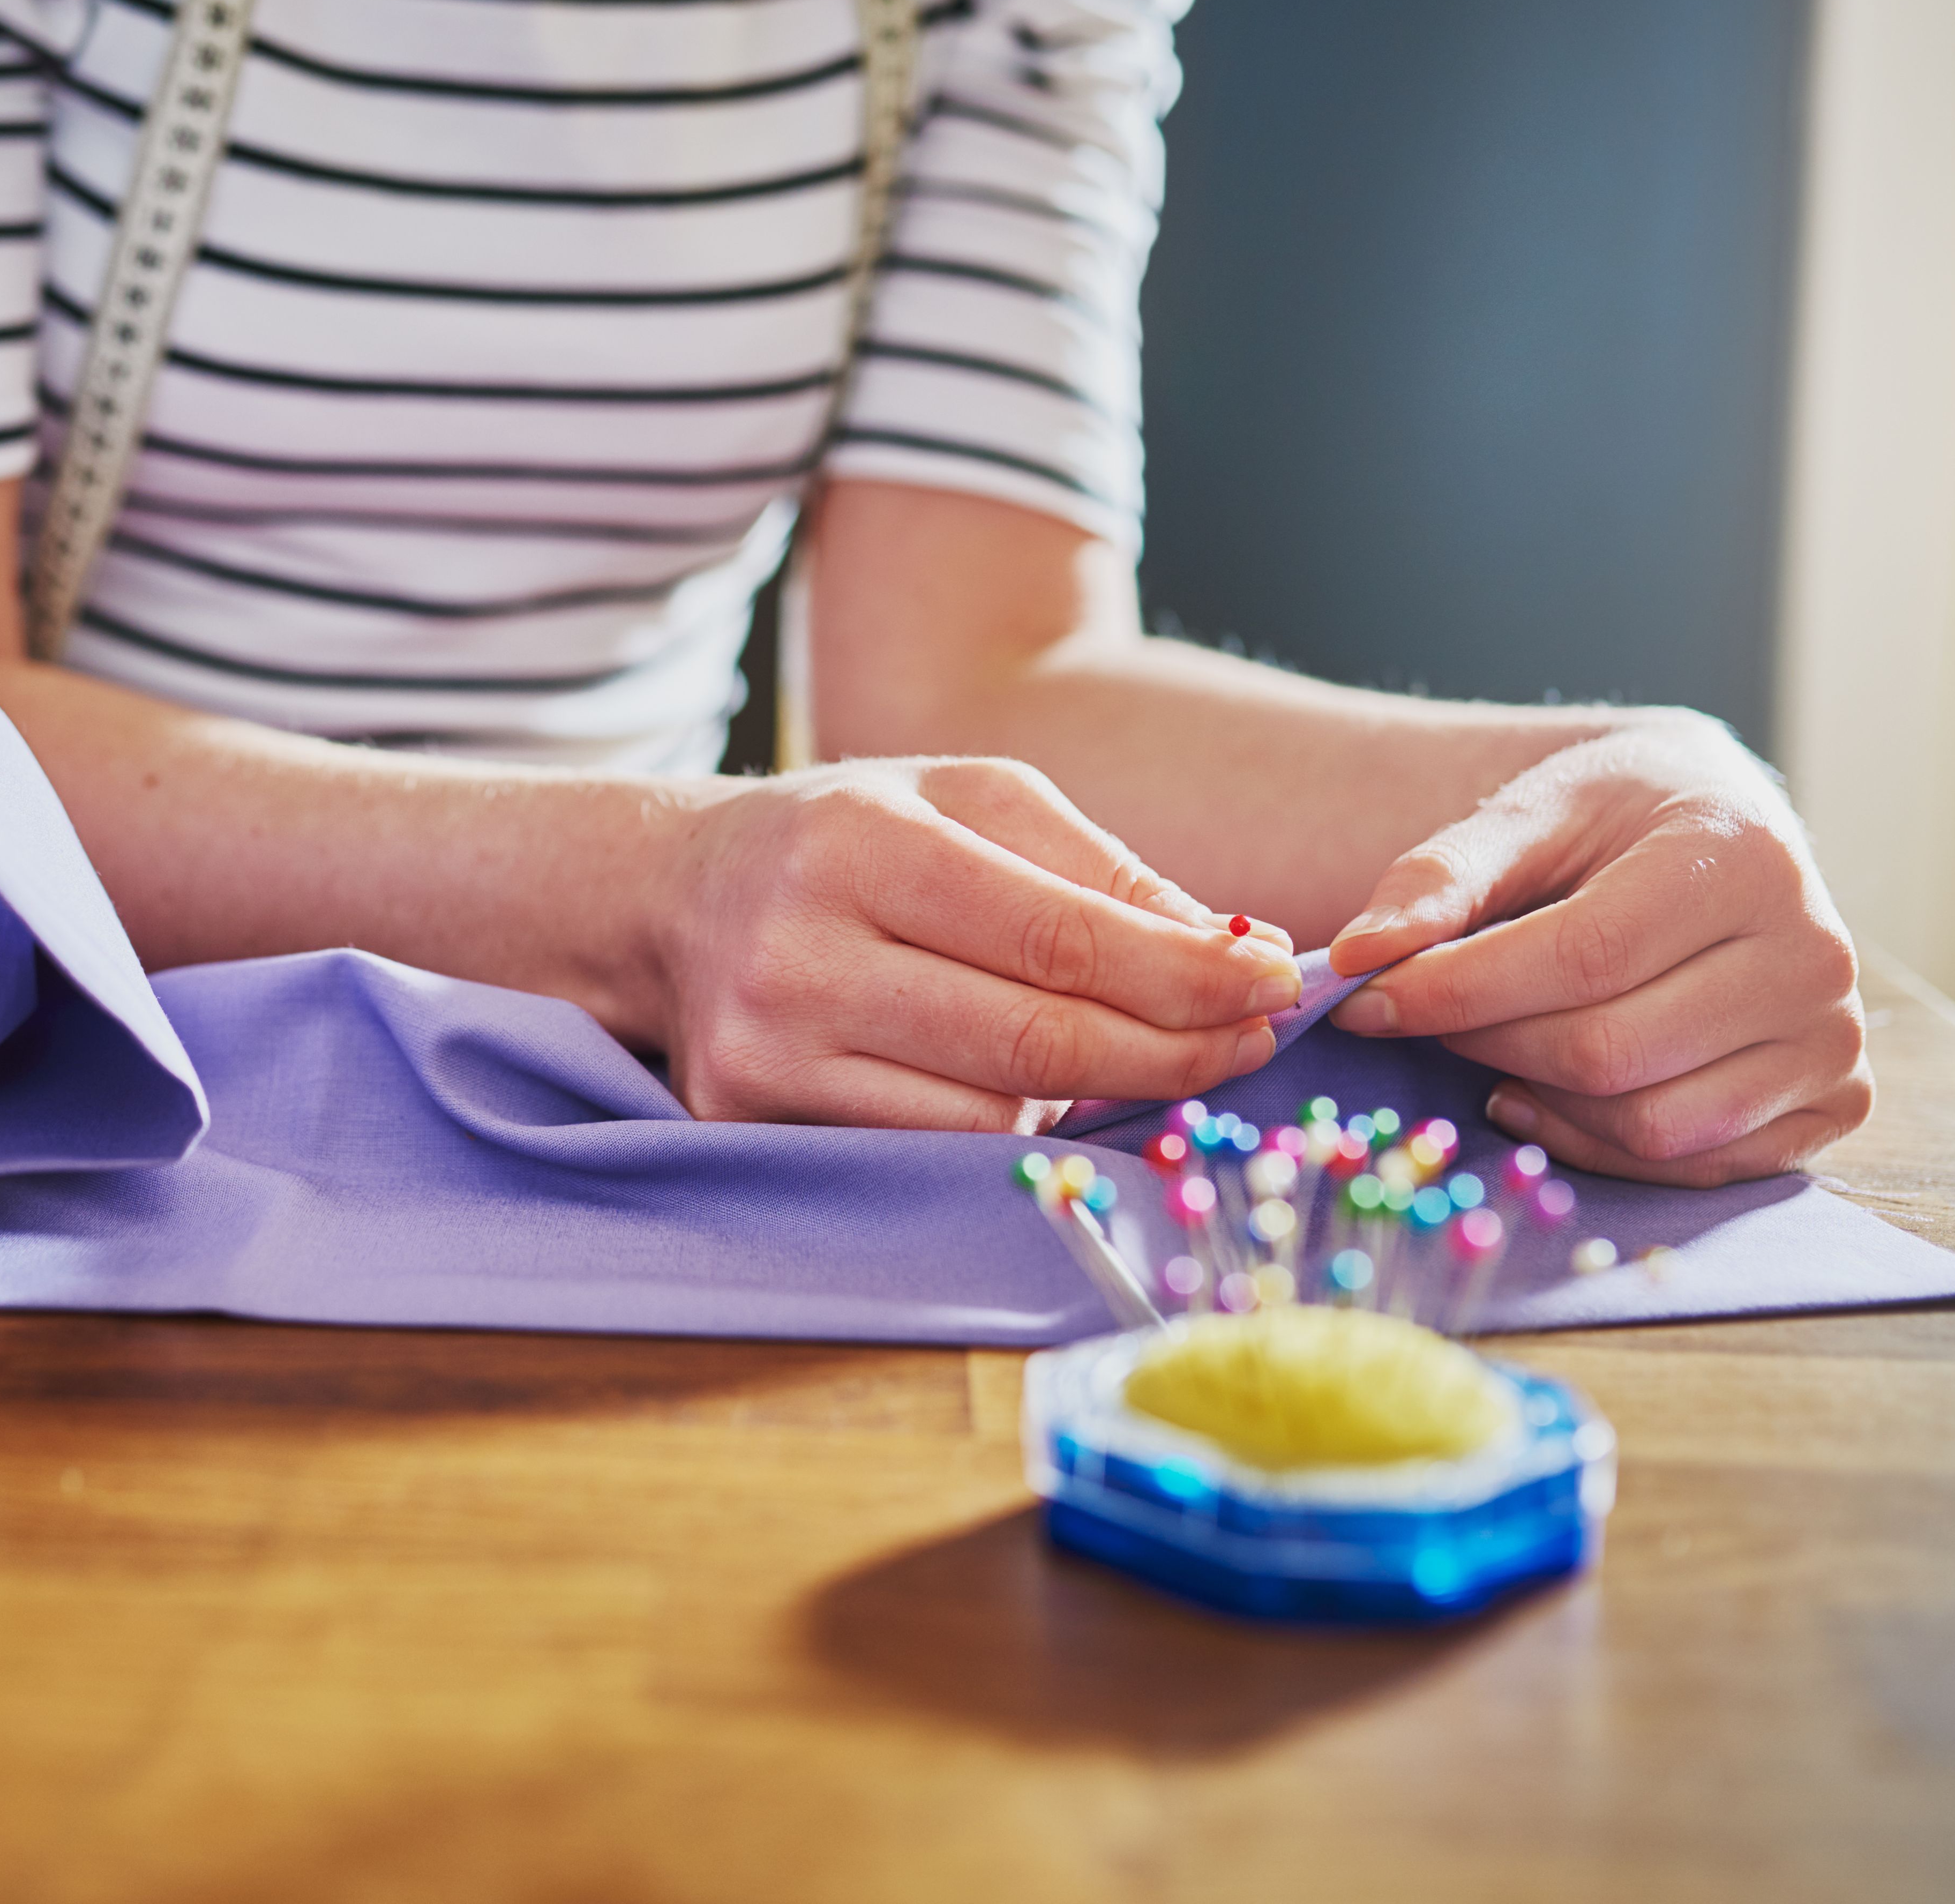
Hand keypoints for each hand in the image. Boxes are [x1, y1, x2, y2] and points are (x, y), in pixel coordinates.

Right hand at [656, 758, 1299, 1129]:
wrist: (678, 896)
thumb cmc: (853, 837)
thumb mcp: (974, 802)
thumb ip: (1105, 872)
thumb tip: (1240, 953)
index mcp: (857, 843)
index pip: (1059, 939)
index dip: (1185, 976)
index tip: (1276, 984)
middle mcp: (796, 953)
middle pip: (1034, 1042)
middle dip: (1173, 1049)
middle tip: (1254, 1040)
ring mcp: (762, 1054)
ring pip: (988, 1119)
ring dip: (1094, 1097)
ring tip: (1146, 1053)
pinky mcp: (747, 1124)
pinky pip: (927, 1153)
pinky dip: (1007, 1129)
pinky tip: (1037, 1089)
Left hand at [1323, 718, 1870, 1186]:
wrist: (1718, 826)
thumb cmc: (1617, 816)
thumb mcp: (1527, 811)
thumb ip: (1439, 878)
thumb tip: (1356, 957)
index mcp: (1744, 859)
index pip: (1583, 959)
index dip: (1457, 992)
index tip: (1365, 998)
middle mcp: (1814, 954)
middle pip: (1611, 1052)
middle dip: (1489, 1042)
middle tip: (1423, 1016)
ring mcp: (1835, 1037)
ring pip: (1652, 1125)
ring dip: (1541, 1100)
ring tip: (1490, 1051)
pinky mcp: (1836, 1100)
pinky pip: (1695, 1164)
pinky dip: (1599, 1144)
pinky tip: (1546, 1093)